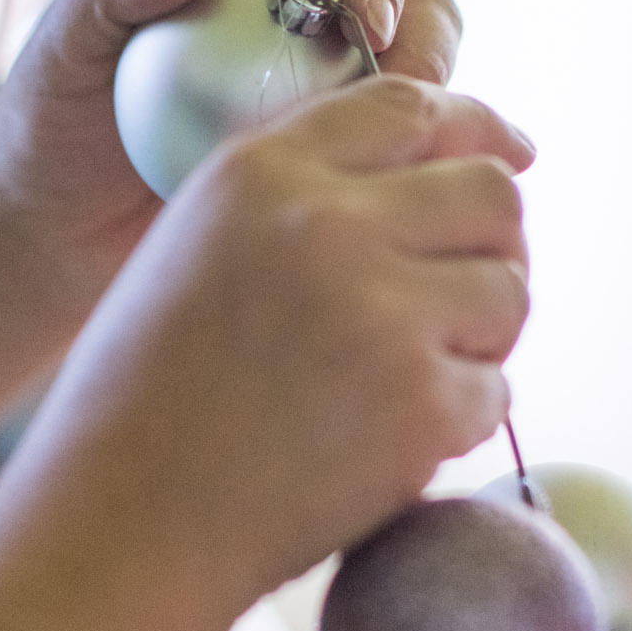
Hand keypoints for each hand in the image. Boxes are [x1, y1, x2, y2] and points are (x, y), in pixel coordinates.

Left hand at [0, 0, 533, 347]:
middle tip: (407, 103)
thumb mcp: (59, 42)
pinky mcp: (341, 189)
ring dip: (441, 123)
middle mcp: (312, 38)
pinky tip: (433, 221)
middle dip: (429, 46)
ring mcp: (333, 116)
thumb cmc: (48, 124)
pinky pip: (405, 179)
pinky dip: (432, 189)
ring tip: (411, 171)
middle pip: (418, 8)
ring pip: (429, 97)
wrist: (50, 234)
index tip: (363, 19)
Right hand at [12, 70, 530, 614]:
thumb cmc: (148, 400)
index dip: (468, 134)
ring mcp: (380, 313)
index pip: (408, 106)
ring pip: (509, 290)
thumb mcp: (195, 250)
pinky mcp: (420, 404)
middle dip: (493, 245)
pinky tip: (389, 445)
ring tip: (412, 380)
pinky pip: (495, 390)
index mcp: (260, 173)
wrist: (122, 524)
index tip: (494, 169)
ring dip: (481, 339)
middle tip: (461, 303)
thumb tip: (438, 166)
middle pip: (489, 192)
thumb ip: (297, 200)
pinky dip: (459, 422)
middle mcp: (326, 224)